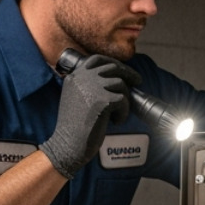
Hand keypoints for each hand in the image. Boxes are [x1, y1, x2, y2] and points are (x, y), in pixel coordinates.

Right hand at [40, 53, 140, 177]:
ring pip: (120, 84)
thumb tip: (115, 79)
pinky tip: (116, 122)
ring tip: (118, 113)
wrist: (67, 145)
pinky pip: (123, 100)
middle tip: (137, 82)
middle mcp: (81, 78)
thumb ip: (88, 86)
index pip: (97, 59)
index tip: (123, 71)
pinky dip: (123, 112)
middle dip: (128, 74)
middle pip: (112, 68)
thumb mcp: (76, 98)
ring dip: (124, 99)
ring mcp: (91, 88)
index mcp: (74, 77)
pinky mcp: (102, 101)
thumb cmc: (74, 127)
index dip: (113, 63)